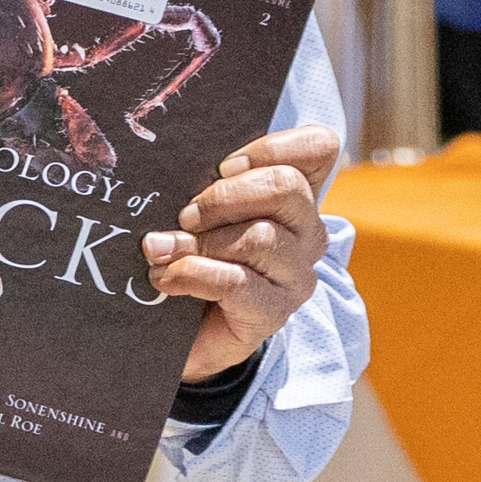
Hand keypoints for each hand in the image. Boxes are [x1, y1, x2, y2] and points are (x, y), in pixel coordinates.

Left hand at [146, 123, 338, 381]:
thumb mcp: (197, 214)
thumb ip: (201, 188)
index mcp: (294, 198)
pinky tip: (165, 279)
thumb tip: (168, 171)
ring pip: (259, 237)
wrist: (179, 333)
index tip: (224, 165)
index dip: (272, 148)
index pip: (318, 148)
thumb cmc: (189, 258)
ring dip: (197, 241)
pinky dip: (191, 274)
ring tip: (162, 250)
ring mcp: (295, 275)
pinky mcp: (273, 313)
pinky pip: (236, 282)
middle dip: (225, 196)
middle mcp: (307, 233)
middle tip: (185, 214)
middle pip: (286, 187)